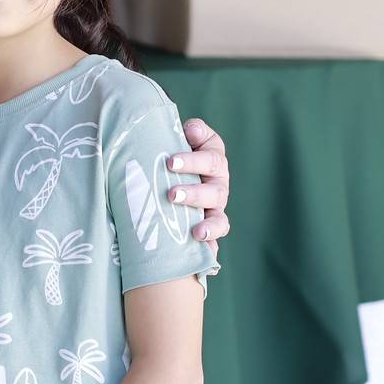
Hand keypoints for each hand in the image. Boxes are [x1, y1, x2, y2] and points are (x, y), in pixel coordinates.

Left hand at [170, 119, 229, 245]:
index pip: (211, 157)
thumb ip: (187, 132)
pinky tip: (204, 255)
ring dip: (208, 225)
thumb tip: (191, 128)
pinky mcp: (209, 229)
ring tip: (196, 233)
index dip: (192, 160)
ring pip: (218, 218)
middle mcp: (217, 185)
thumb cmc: (169, 154)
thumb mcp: (175, 138)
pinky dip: (210, 248)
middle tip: (171, 195)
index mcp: (212, 159)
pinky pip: (214, 242)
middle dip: (193, 193)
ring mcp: (215, 209)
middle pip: (214, 190)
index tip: (170, 162)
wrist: (165, 176)